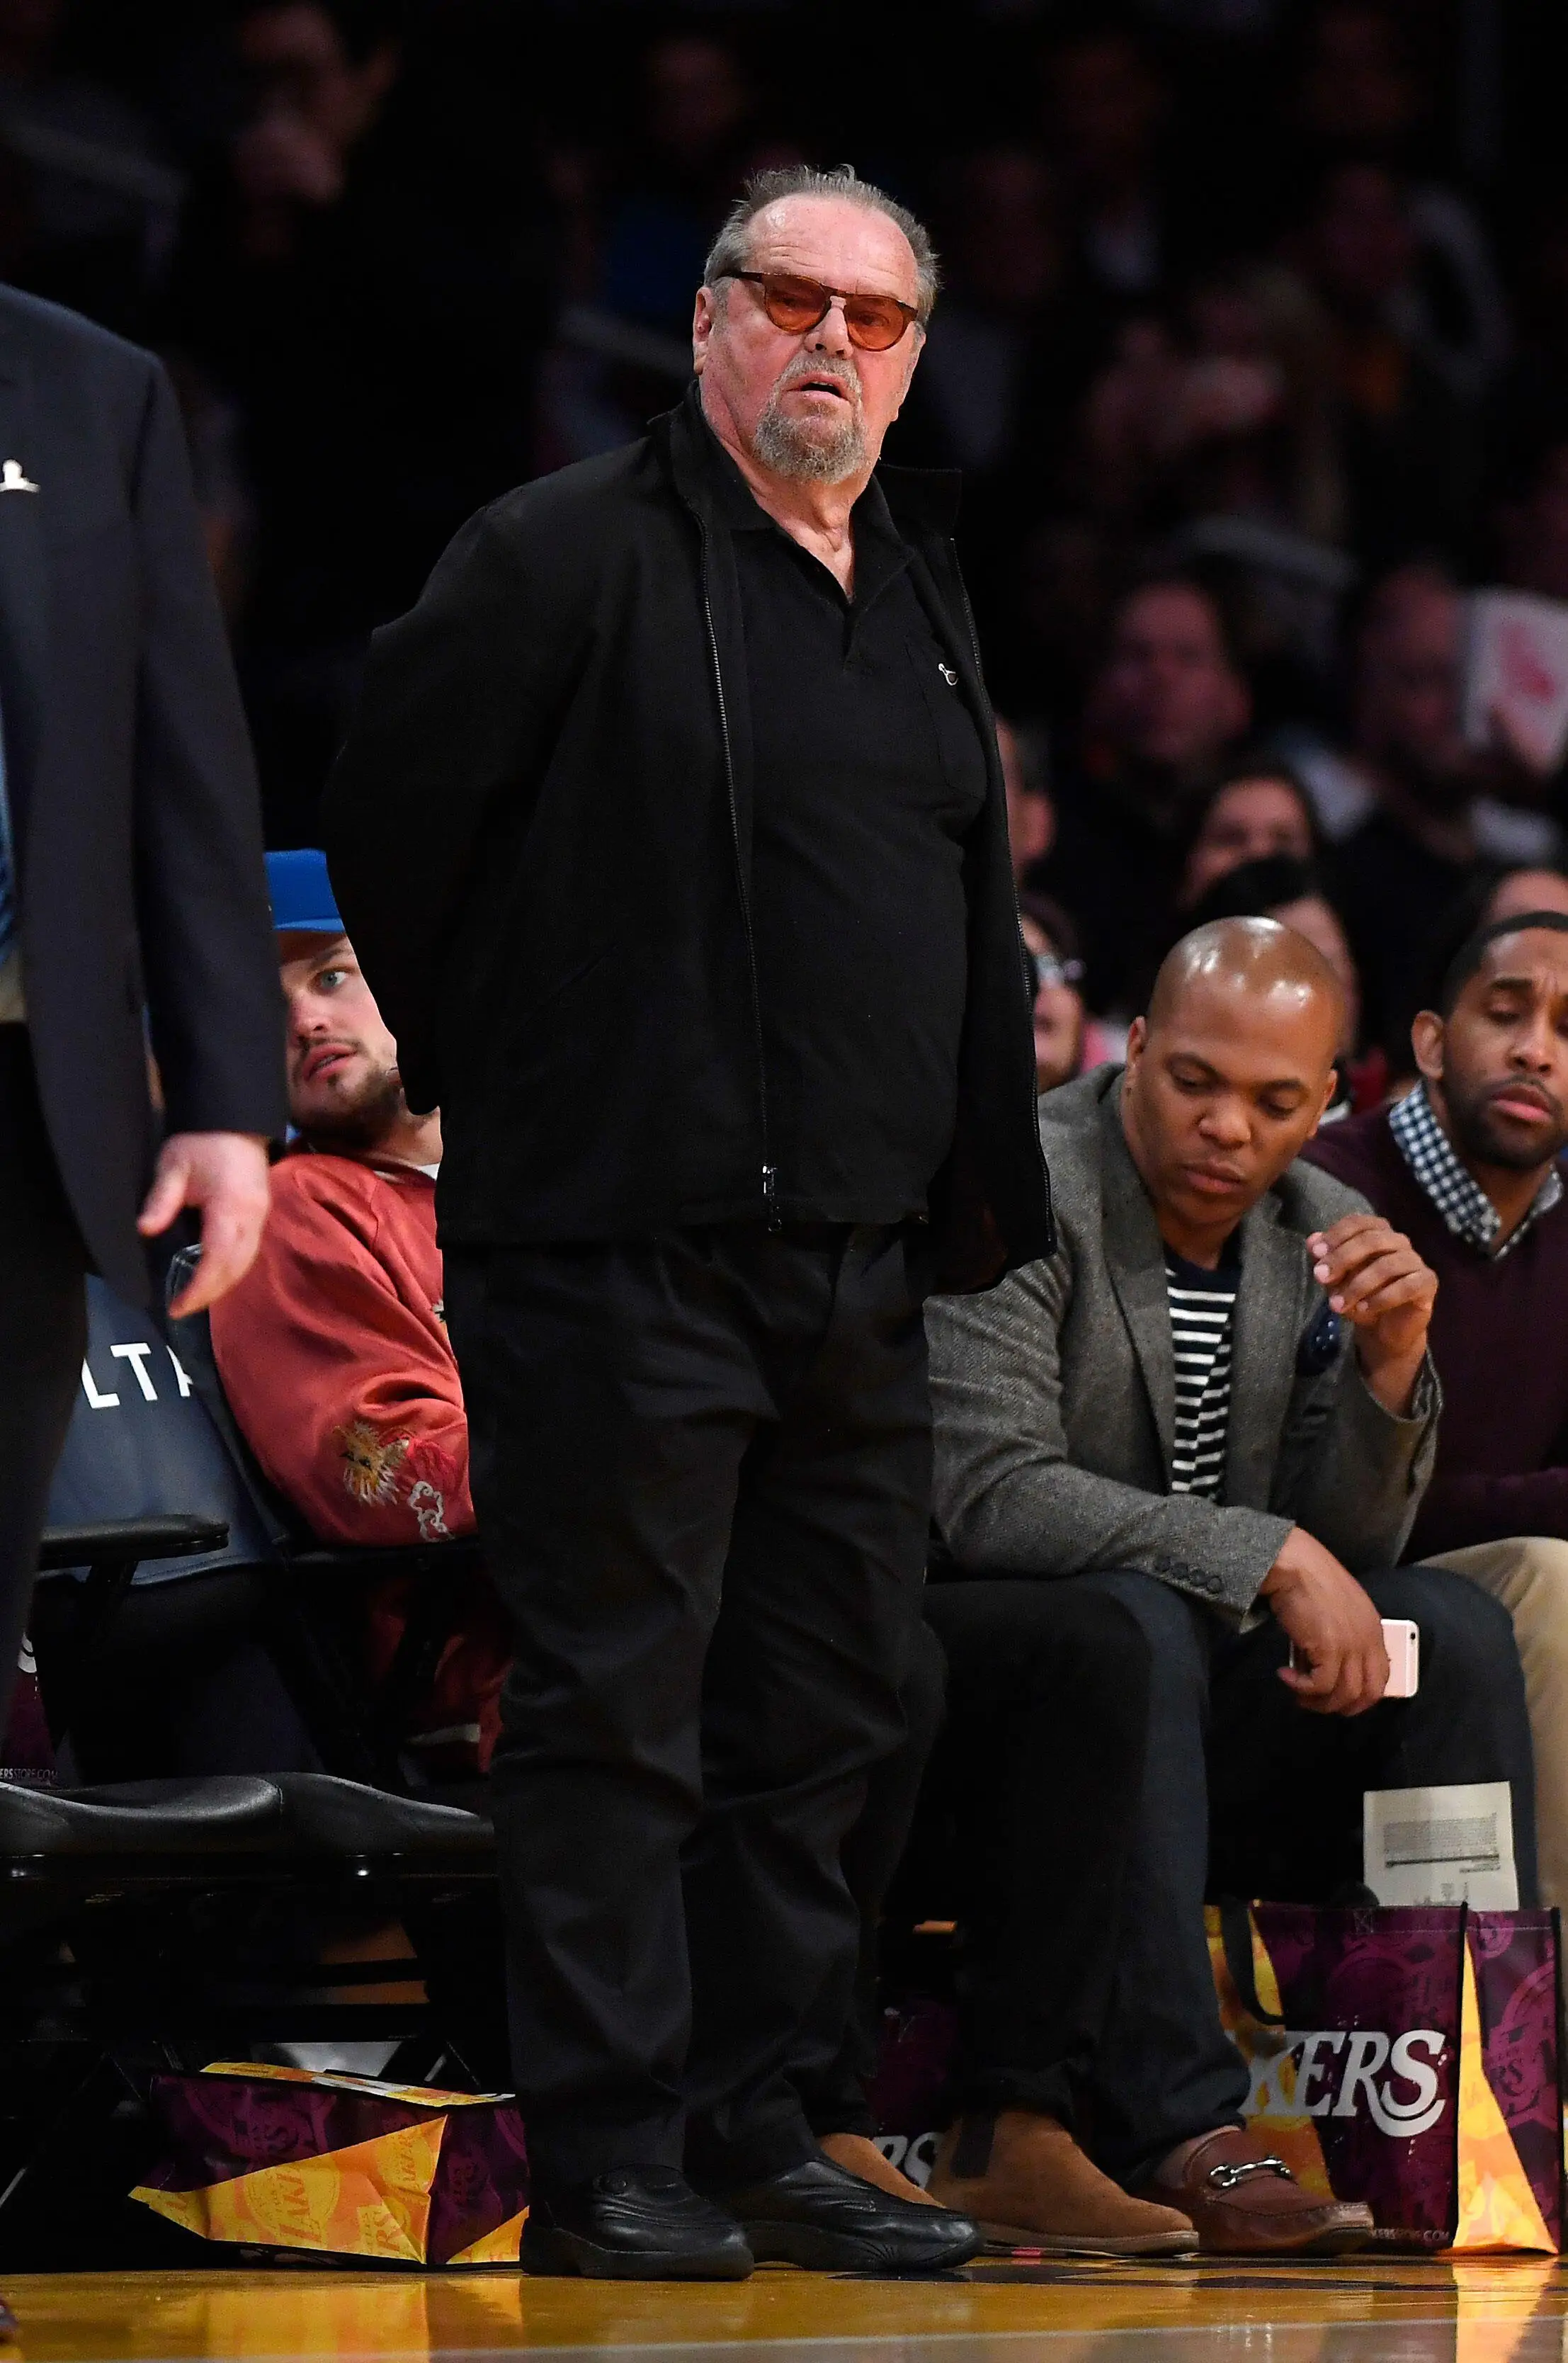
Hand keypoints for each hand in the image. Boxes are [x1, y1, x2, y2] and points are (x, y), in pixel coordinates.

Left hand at [138, 1132, 270, 1316]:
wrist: (233, 1117)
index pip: (218, 1259)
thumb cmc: (200, 1141)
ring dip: (223, 1284)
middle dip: (211, 1293)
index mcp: (231, 1207)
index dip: (199, 1287)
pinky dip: (231, 1268)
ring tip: (196, 1297)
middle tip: (181, 1308)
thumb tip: (145, 1230)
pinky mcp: (261, 1213)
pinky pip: (249, 1251)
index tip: (178, 1305)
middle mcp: (253, 1217)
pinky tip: (214, 1274)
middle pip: (236, 1267)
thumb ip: (160, 1199)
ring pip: (246, 1262)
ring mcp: (261, 1216)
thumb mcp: (173, 1165)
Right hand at [1261, 1526, 1388, 1715]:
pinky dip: (1301, 1688)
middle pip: (1367, 1694)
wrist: (1295, 1564)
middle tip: (1316, 1702)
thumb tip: (1325, 1662)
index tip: (1336, 1696)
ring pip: (1344, 1694)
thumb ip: (1344, 1633)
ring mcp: (1351, 1646)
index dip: (1360, 1695)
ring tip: (1297, 1691)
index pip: (1381, 1678)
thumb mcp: (1339, 1607)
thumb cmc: (1310, 1578)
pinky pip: (1320, 1686)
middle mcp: (1368, 1640)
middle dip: (1341, 1706)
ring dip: (1318, 1701)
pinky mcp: (1329, 1649)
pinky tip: (1285, 1676)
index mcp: (1374, 1629)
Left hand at [1307, 1212, 1435, 1415]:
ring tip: (1337, 1305)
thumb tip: (1312, 1240)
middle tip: (1320, 1278)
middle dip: (1343, 1258)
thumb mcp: (1335, 1280)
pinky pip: (1407, 1286)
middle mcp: (1399, 1241)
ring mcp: (1416, 1261)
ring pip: (1387, 1265)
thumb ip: (1324, 1260)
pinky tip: (1364, 1309)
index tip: (1316, 1253)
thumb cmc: (1359, 1296)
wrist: (1384, 1329)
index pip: (1358, 1222)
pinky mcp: (1428, 1282)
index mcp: (1377, 1232)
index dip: (1336, 1235)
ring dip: (1358, 1285)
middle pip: (1372, 1240)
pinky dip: (1382, 1298)